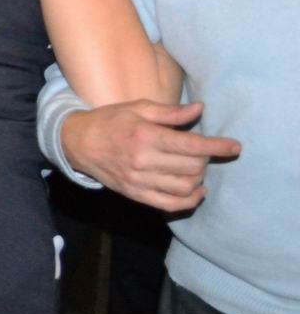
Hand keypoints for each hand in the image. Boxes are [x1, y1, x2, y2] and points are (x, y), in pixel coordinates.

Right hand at [62, 101, 240, 212]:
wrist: (78, 143)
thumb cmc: (110, 121)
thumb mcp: (137, 108)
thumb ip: (170, 112)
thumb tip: (199, 110)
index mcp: (146, 136)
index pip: (192, 146)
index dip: (217, 146)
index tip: (235, 146)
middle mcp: (144, 161)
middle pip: (192, 167)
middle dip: (205, 160)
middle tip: (202, 152)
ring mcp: (139, 181)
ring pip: (185, 187)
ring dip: (198, 178)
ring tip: (195, 168)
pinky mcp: (136, 194)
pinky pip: (170, 205)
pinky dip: (189, 201)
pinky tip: (195, 191)